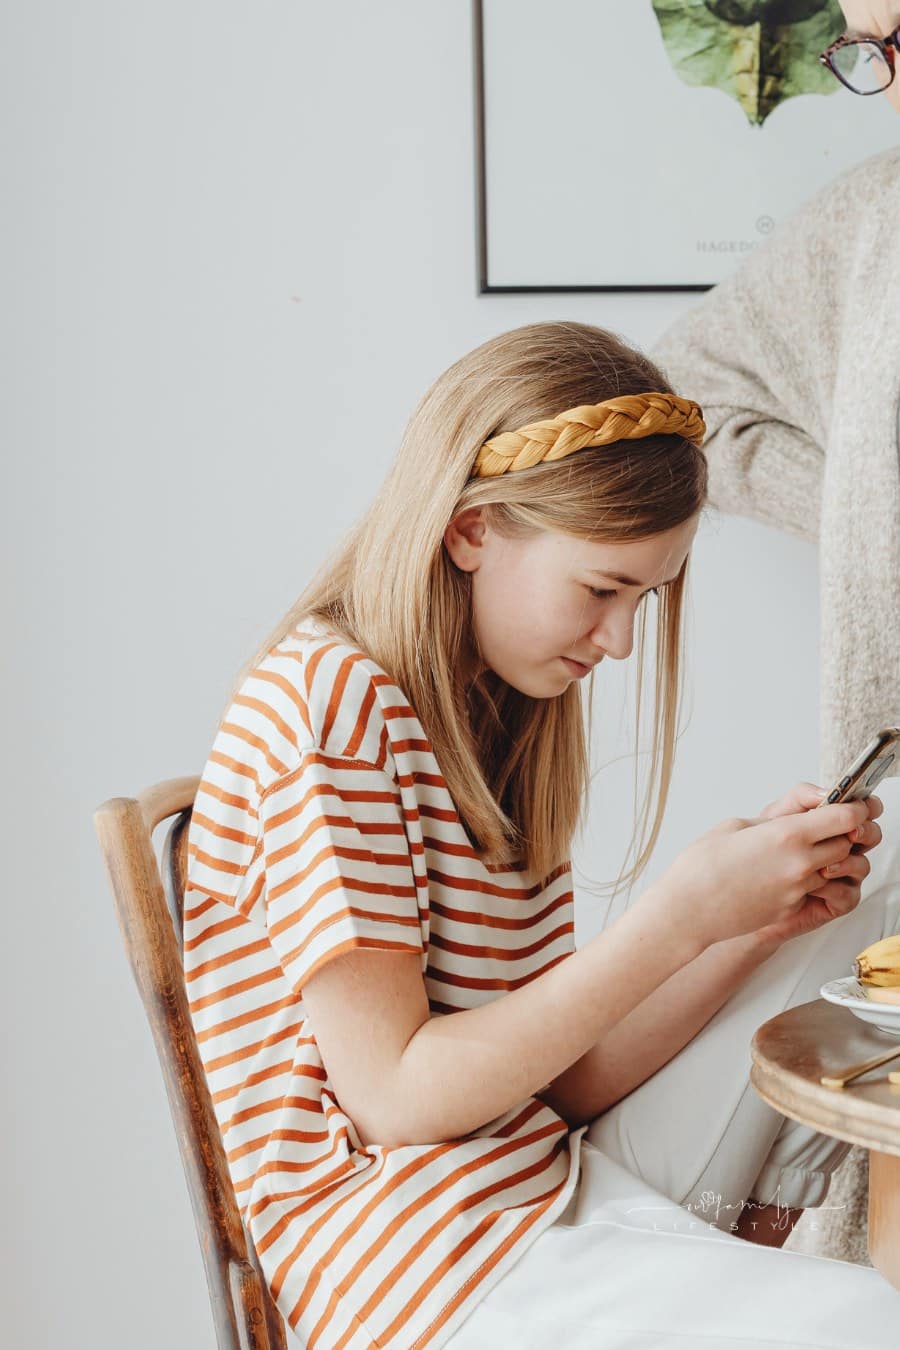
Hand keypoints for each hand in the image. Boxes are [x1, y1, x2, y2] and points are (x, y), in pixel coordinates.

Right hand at [649, 795, 874, 951]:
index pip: (845, 818)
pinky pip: (814, 889)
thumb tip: (793, 818)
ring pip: (835, 869)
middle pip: (847, 844)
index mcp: (787, 835)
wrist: (687, 910)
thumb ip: (774, 819)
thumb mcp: (736, 824)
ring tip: (799, 851)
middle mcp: (800, 863)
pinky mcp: (791, 908)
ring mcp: (798, 889)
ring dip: (826, 858)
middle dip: (841, 834)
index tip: (848, 804)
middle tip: (825, 826)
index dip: (852, 808)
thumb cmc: (701, 866)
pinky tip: (782, 873)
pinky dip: (808, 879)